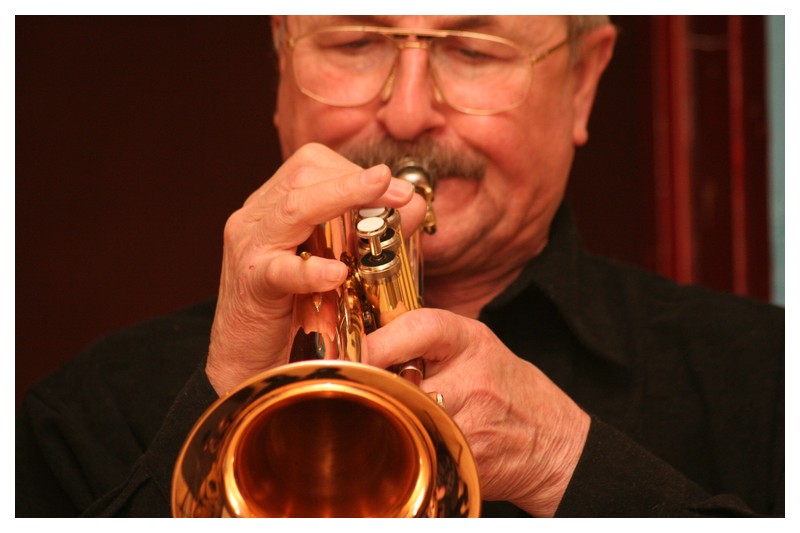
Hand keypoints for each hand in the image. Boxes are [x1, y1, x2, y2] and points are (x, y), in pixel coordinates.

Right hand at [205, 143, 424, 395]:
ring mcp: (249, 250)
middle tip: (402, 193)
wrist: (247, 367)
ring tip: (383, 195)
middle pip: (302, 177)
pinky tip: (338, 272)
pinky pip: (280, 272)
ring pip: (292, 210)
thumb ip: (364, 235)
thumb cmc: (294, 315)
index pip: (310, 166)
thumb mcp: (329, 264)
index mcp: (271, 208)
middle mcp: (255, 220)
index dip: (354, 170)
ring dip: (342, 197)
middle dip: (356, 179)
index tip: (393, 185)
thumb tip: (414, 208)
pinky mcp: (252, 288)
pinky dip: (310, 270)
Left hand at [364, 308, 589, 516]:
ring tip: (386, 414)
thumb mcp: (477, 349)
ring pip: (406, 416)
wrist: (555, 443)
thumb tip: (364, 345)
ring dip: (388, 417)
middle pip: (402, 378)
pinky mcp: (465, 456)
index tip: (352, 354)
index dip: (379, 341)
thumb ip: (428, 342)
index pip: (421, 327)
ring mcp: (471, 420)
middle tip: (356, 388)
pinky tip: (411, 438)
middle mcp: (474, 377)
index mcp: (473, 342)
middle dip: (375, 386)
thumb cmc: (510, 392)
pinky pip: (420, 446)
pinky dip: (407, 442)